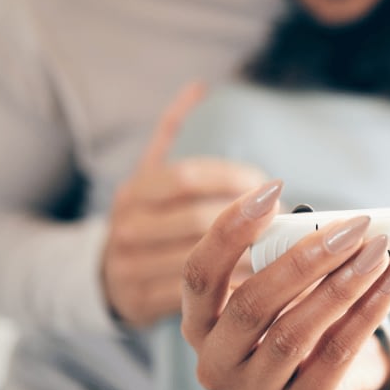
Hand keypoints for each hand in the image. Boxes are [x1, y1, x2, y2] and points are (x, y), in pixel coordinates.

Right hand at [102, 83, 265, 327]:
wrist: (102, 279)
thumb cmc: (146, 219)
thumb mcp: (150, 175)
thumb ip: (173, 132)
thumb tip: (199, 87)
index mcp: (134, 191)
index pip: (188, 176)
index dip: (233, 178)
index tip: (269, 184)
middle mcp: (127, 228)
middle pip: (199, 220)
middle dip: (249, 221)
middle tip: (287, 221)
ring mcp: (130, 268)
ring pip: (203, 261)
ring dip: (250, 256)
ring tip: (287, 251)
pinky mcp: (141, 303)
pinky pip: (198, 297)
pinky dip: (234, 288)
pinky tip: (264, 282)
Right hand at [181, 181, 389, 389]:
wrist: (324, 379)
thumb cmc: (292, 315)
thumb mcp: (276, 286)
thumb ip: (283, 253)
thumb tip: (328, 222)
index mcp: (199, 323)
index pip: (199, 274)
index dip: (230, 230)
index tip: (271, 189)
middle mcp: (217, 363)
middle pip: (252, 304)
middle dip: (306, 259)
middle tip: (351, 227)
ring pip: (296, 332)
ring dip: (344, 284)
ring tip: (378, 250)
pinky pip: (338, 354)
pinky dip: (369, 311)